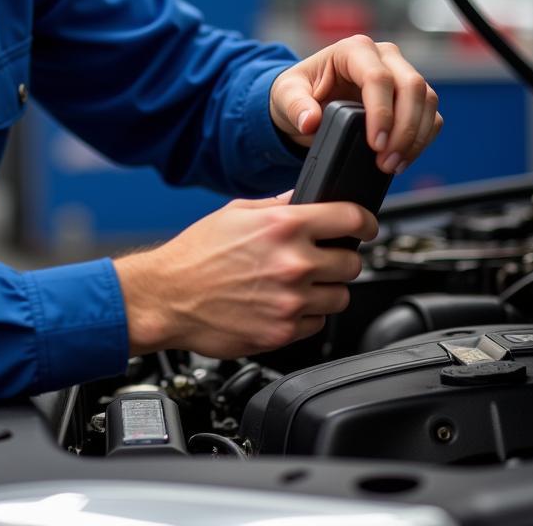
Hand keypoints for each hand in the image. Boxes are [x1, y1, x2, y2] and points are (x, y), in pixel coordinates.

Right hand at [115, 193, 375, 358]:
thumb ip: (279, 205)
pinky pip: (318, 323)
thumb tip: (308, 200)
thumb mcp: (236, 212)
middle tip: (319, 258)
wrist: (167, 297)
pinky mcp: (284, 332)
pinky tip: (282, 303)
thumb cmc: (196, 253)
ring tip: (297, 284)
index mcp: (284, 226)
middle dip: (340, 257)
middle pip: (352, 261)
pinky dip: (306, 314)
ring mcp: (291, 301)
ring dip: (326, 289)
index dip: (365, 221)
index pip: (351, 218)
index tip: (365, 227)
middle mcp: (293, 263)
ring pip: (340, 296)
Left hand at [271, 34, 441, 174]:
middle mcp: (383, 56)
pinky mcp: (411, 96)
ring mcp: (401, 73)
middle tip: (386, 162)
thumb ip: (294, 106)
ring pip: (427, 100)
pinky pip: (430, 115)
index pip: (378, 77)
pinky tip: (402, 159)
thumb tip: (309, 121)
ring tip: (391, 166)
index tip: (375, 144)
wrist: (307, 101)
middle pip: (412, 86)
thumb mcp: (285, 96)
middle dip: (404, 129)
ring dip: (415, 137)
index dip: (382, 113)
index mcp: (353, 49)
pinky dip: (421, 140)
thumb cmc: (298, 92)